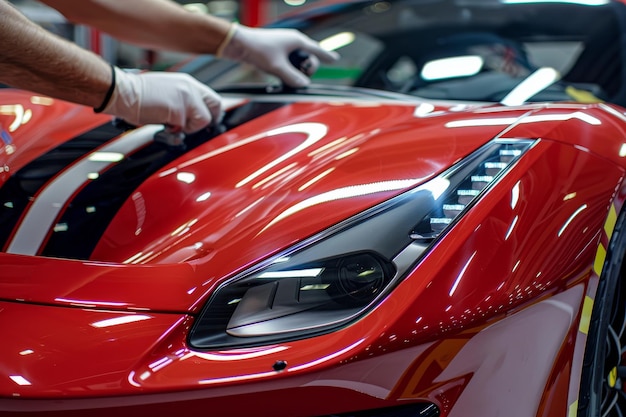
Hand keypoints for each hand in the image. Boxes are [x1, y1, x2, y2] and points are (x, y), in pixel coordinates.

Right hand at [103, 68, 222, 132]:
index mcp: (187, 82)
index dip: (213, 111)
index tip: (210, 120)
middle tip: (199, 127)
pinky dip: (177, 131)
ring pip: (204, 120)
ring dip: (190, 128)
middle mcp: (190, 87)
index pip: (212, 96)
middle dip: (211, 119)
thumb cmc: (138, 94)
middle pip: (216, 105)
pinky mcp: (179, 110)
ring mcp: (186, 98)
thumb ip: (183, 100)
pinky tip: (165, 125)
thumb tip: (192, 114)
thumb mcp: (167, 92)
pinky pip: (187, 128)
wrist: (122, 92)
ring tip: (173, 124)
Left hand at [219, 23, 339, 87]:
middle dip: (305, 70)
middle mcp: (292, 42)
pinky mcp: (276, 52)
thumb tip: (304, 85)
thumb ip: (293, 78)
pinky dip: (286, 70)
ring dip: (293, 72)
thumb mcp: (277, 67)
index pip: (317, 49)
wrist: (239, 44)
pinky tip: (279, 75)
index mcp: (297, 40)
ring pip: (297, 63)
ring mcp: (284, 47)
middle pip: (308, 59)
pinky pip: (287, 63)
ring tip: (282, 75)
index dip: (327, 56)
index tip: (335, 60)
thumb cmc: (258, 49)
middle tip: (295, 77)